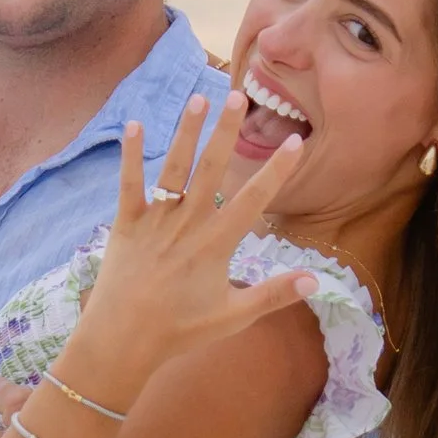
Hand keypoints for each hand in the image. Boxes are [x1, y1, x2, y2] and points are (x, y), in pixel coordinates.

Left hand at [66, 94, 312, 402]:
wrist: (122, 342)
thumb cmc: (180, 332)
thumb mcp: (233, 316)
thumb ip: (273, 294)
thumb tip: (316, 281)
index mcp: (216, 244)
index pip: (254, 200)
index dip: (278, 170)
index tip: (296, 142)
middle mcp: (188, 224)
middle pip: (212, 169)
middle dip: (228, 132)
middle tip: (239, 96)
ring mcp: (155, 221)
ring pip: (174, 168)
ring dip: (186, 131)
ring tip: (199, 98)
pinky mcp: (126, 224)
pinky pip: (129, 183)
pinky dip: (131, 155)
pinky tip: (134, 124)